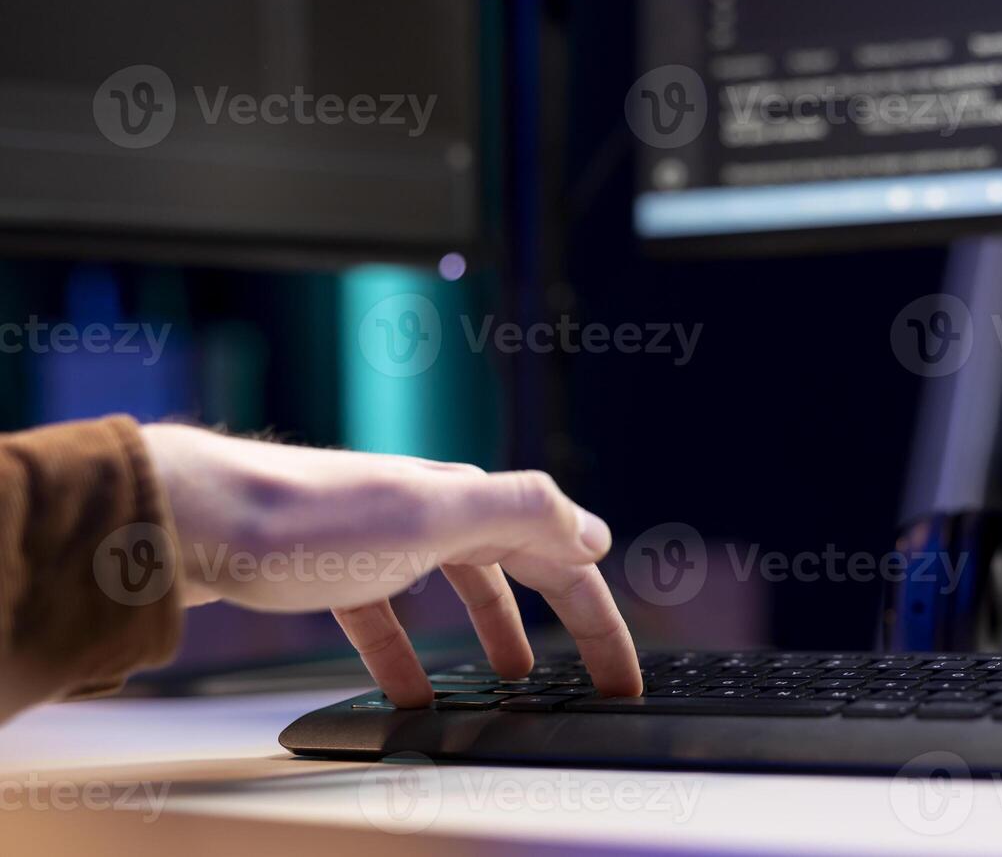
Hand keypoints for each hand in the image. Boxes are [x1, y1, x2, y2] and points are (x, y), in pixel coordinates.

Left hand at [139, 424, 641, 706]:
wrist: (189, 518)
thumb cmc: (304, 519)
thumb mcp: (433, 515)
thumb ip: (520, 513)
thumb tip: (593, 529)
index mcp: (466, 499)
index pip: (561, 557)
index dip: (599, 617)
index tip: (623, 672)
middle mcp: (432, 510)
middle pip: (518, 567)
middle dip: (562, 621)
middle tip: (590, 674)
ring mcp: (381, 538)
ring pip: (459, 587)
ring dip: (495, 633)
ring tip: (511, 682)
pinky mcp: (331, 568)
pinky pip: (387, 617)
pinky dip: (408, 655)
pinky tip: (406, 692)